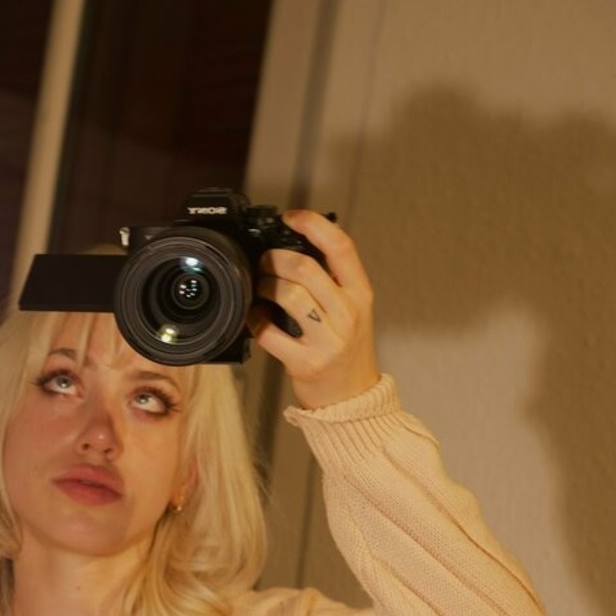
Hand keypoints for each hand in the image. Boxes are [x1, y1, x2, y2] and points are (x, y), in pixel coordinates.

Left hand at [248, 211, 379, 410]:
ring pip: (287, 295)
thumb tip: (297, 246)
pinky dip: (255, 320)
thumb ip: (332, 280)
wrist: (353, 398)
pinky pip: (270, 332)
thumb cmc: (347, 350)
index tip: (291, 217)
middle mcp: (347, 313)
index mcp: (360, 294)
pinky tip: (254, 316)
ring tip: (260, 288)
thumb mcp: (352, 309)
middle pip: (304, 267)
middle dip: (274, 258)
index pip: (340, 246)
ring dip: (264, 286)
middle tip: (264, 261)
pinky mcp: (305, 362)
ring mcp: (327, 339)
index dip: (313, 223)